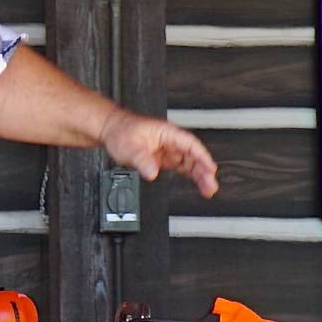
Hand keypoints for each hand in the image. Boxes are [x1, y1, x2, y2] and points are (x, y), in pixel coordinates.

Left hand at [101, 110, 219, 197]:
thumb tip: (152, 173)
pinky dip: (190, 176)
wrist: (111, 131)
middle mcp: (170, 141)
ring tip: (208, 190)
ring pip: (189, 163)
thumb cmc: (121, 132)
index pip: (190, 145)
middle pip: (193, 155)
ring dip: (199, 175)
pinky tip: (197, 185)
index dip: (202, 157)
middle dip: (204, 171)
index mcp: (167, 133)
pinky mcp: (163, 158)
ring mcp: (168, 150)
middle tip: (211, 186)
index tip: (210, 169)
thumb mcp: (129, 147)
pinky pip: (181, 167)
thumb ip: (142, 160)